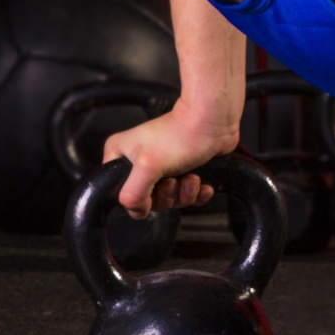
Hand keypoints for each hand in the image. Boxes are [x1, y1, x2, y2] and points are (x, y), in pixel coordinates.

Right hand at [101, 107, 234, 217]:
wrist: (214, 124)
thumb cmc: (181, 134)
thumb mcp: (148, 167)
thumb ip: (133, 194)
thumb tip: (136, 210)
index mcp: (121, 156)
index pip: (120, 193)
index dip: (139, 198)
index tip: (153, 188)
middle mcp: (139, 162)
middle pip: (147, 200)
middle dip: (167, 195)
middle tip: (173, 180)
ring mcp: (162, 167)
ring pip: (169, 199)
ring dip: (184, 193)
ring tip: (190, 177)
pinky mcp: (182, 171)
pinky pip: (186, 195)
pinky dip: (196, 192)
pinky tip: (201, 182)